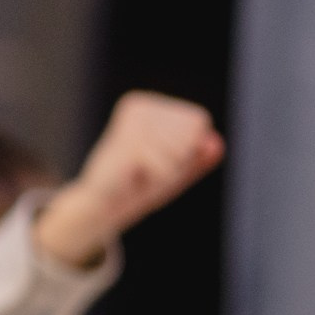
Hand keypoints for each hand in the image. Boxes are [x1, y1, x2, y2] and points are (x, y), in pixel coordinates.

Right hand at [37, 91, 224, 263]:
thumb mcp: (176, 171)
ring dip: (165, 173)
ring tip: (139, 174)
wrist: (100, 208)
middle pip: (192, 135)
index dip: (187, 151)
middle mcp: (139, 106)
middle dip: (177, 163)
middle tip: (147, 170)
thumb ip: (199, 158)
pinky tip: (132, 178)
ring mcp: (131, 122)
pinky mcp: (126, 142)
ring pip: (181, 151)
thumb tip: (214, 145)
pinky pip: (167, 167)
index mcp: (149, 105)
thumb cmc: (137, 187)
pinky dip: (155, 181)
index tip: (157, 159)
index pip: (198, 122)